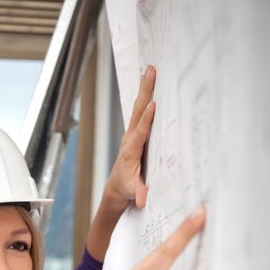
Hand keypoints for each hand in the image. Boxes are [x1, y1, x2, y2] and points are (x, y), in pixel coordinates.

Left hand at [103, 65, 155, 211]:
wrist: (115, 188)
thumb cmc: (126, 189)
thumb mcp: (132, 192)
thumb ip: (138, 193)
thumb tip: (142, 199)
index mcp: (131, 151)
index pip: (140, 132)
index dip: (147, 119)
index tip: (154, 104)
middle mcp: (129, 139)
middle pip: (138, 112)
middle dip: (145, 91)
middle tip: (150, 71)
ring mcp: (131, 134)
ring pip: (138, 108)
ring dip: (144, 89)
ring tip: (149, 69)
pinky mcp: (134, 133)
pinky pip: (139, 112)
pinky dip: (144, 97)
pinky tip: (147, 84)